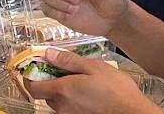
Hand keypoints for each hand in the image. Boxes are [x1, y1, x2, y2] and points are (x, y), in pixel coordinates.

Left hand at [24, 48, 157, 113]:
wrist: (135, 113)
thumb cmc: (117, 91)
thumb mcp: (93, 67)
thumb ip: (68, 60)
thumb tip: (49, 54)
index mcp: (62, 90)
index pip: (32, 87)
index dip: (28, 76)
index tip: (32, 66)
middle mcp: (63, 106)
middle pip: (44, 93)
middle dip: (47, 80)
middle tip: (57, 68)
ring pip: (56, 101)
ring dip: (59, 90)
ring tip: (74, 78)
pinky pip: (68, 107)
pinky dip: (70, 98)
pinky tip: (84, 90)